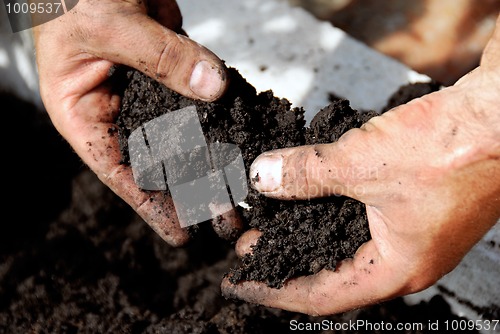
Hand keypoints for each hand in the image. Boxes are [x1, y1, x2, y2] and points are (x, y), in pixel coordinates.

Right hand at [33, 0, 237, 245]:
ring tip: (240, 189)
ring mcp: (147, 93)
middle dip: (192, 191)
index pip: (119, 172)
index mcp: (84, 113)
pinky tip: (241, 139)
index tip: (183, 234)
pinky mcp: (172, 74)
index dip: (151, 206)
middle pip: (157, 162)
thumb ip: (160, 57)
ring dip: (211, 161)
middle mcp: (116, 111)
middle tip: (228, 218)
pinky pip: (199, 102)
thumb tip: (214, 89)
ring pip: (182, 135)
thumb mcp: (110, 26)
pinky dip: (219, 119)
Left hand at [222, 15, 499, 314]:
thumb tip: (263, 176)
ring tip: (272, 223)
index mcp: (396, 270)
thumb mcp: (363, 162)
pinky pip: (361, 221)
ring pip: (346, 246)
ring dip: (307, 235)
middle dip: (287, 261)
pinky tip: (310, 197)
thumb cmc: (453, 148)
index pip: (318, 296)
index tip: (240, 283)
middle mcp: (405, 261)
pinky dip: (330, 213)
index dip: (273, 290)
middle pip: (331, 275)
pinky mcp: (415, 207)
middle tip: (250, 249)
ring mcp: (412, 234)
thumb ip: (307, 174)